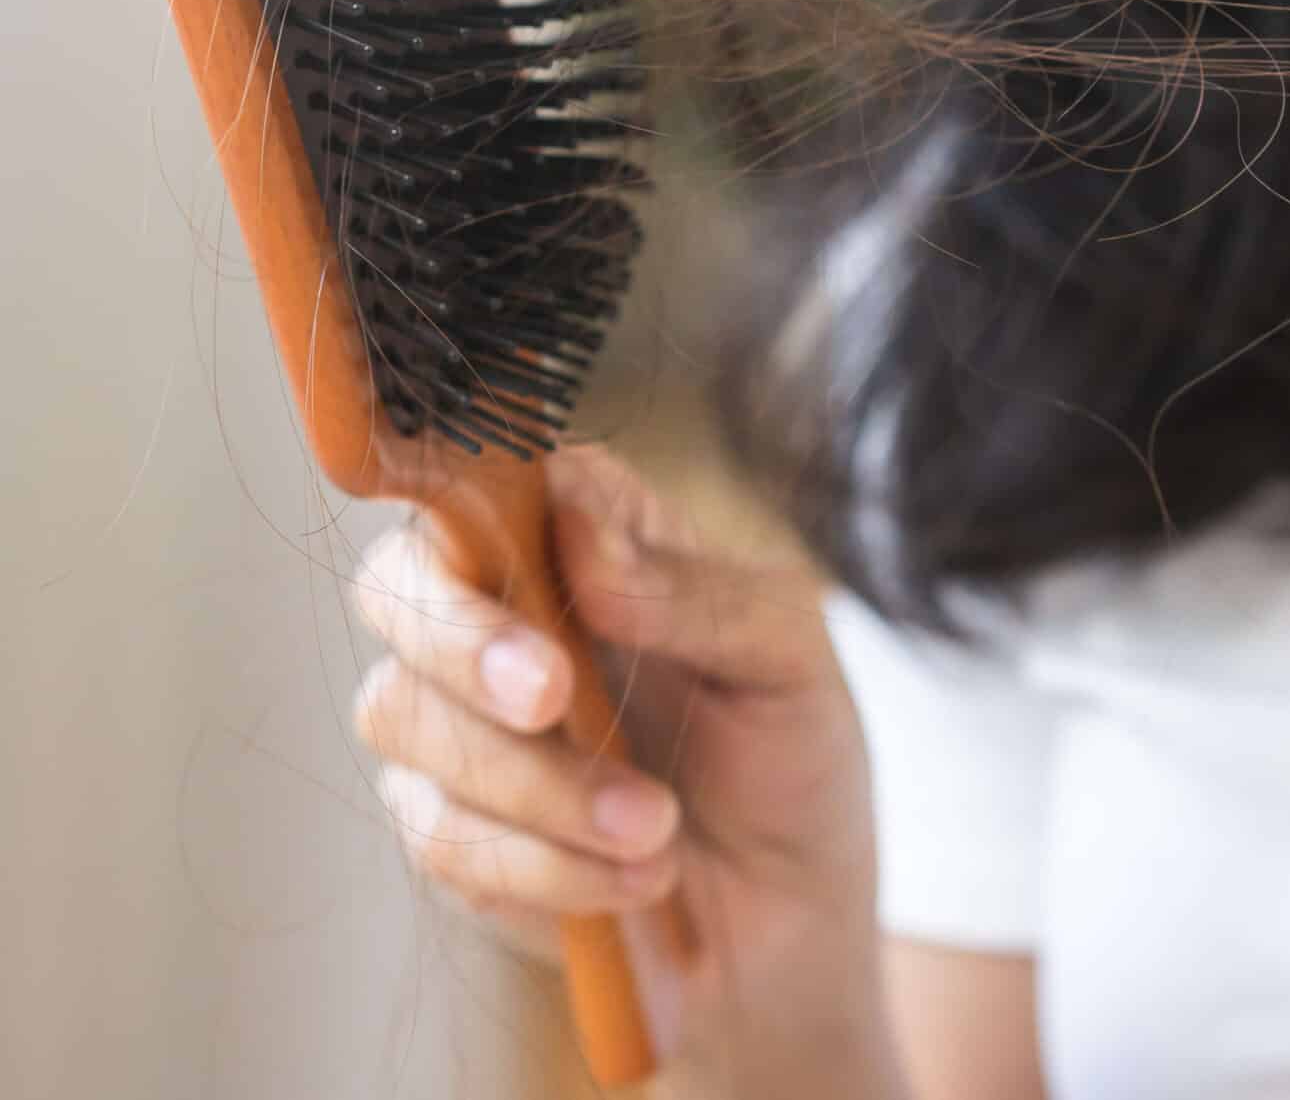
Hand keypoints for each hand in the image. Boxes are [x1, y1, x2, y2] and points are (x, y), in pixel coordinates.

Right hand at [346, 445, 880, 1084]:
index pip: (481, 475)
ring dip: (539, 784)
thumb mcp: (788, 657)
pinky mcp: (448, 826)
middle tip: (556, 697)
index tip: (526, 561)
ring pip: (406, 719)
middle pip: (398, 588)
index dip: (467, 498)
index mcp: (582, 532)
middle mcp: (501, 608)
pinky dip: (548, 865)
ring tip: (661, 827)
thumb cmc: (790, 753)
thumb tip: (587, 540)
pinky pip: (443, 835)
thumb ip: (695, 591)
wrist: (789, 915)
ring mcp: (458, 720)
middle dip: (467, 645)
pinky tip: (638, 877)